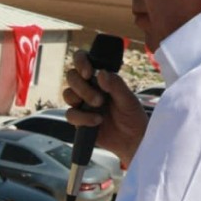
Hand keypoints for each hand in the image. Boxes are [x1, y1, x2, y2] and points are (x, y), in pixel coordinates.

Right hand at [63, 49, 147, 164]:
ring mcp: (81, 103)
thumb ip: (116, 84)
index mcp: (100, 77)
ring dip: (82, 99)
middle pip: (71, 76)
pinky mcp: (78, 120)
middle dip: (82, 86)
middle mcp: (88, 88)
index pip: (83, 60)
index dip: (80, 61)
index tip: (88, 72)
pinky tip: (96, 121)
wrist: (132, 140)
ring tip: (99, 107)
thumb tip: (100, 73)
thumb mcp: (128, 99)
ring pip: (68, 93)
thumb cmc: (132, 116)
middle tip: (99, 98)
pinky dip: (82, 118)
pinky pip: (70, 114)